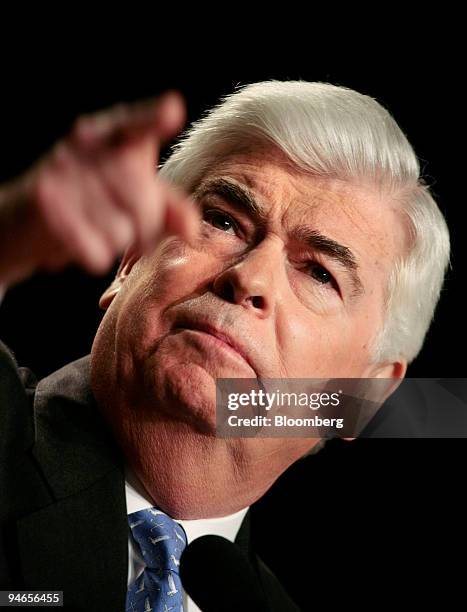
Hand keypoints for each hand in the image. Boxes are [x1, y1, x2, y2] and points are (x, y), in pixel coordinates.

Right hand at [0, 92, 198, 284]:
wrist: (25, 219)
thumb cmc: (91, 202)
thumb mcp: (133, 195)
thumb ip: (170, 207)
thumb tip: (193, 231)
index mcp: (111, 134)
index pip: (137, 125)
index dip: (154, 118)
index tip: (172, 110)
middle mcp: (86, 145)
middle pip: (144, 202)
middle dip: (145, 229)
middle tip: (127, 227)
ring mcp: (62, 171)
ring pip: (122, 232)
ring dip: (115, 243)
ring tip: (97, 229)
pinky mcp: (45, 203)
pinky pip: (96, 250)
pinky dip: (94, 256)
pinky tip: (82, 242)